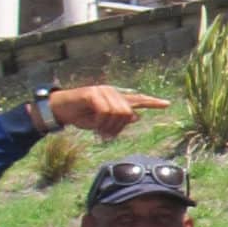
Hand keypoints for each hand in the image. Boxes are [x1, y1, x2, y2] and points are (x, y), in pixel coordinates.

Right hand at [50, 84, 171, 139]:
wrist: (60, 109)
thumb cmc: (81, 116)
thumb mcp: (101, 122)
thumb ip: (119, 120)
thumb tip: (136, 117)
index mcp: (115, 99)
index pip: (137, 99)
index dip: (151, 102)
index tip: (167, 104)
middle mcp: (112, 92)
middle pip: (128, 113)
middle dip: (118, 128)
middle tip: (105, 135)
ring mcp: (102, 91)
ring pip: (118, 113)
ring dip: (108, 126)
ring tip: (98, 130)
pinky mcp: (93, 93)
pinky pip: (105, 111)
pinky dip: (100, 122)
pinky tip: (94, 124)